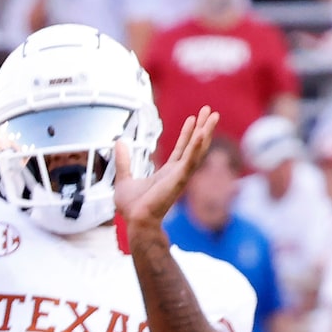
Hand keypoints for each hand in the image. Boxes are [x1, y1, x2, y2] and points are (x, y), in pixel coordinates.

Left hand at [113, 107, 218, 242]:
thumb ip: (124, 161)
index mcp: (167, 172)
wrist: (136, 221)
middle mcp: (177, 172)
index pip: (182, 148)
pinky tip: (203, 133)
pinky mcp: (179, 179)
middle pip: (194, 145)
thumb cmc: (132, 207)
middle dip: (203, 127)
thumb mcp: (125, 178)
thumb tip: (119, 143)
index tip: (194, 118)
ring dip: (205, 132)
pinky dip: (197, 147)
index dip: (188, 133)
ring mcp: (180, 175)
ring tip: (213, 116)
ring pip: (197, 150)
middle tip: (210, 111)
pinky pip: (190, 161)